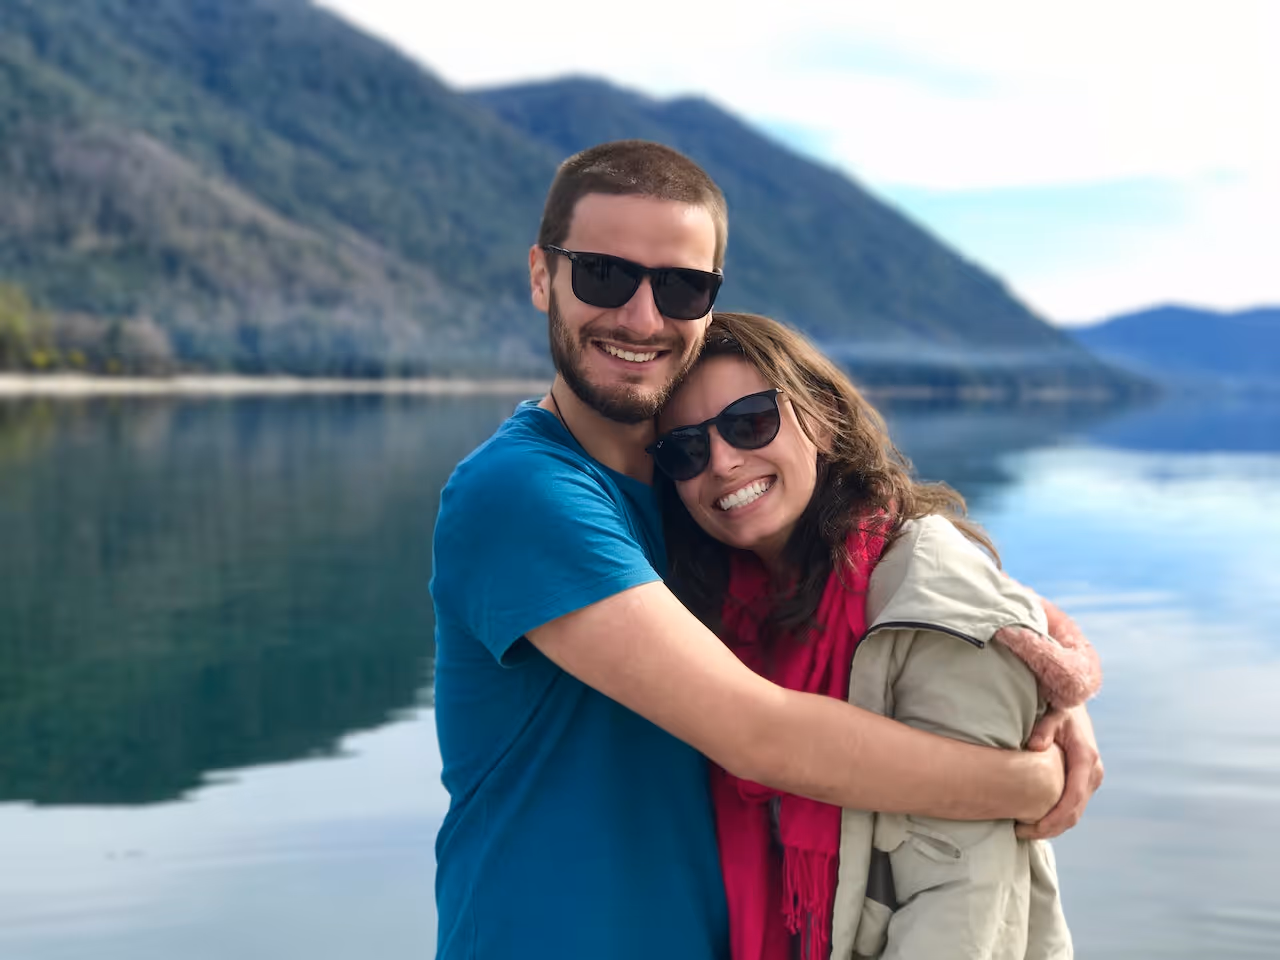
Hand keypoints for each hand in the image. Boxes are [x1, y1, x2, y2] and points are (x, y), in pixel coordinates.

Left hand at [1016, 704, 1103, 839]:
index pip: (1073, 798)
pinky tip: (1036, 820)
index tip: (1032, 828)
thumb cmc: (1059, 708)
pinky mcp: (1085, 780)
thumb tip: (1036, 747)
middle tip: (1020, 833)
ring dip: (1053, 826)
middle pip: (1074, 812)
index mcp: (1086, 759)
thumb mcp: (1052, 714)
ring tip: (1025, 831)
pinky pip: (1072, 805)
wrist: (1074, 704)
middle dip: (1050, 828)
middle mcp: (1093, 772)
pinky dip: (1057, 817)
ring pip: (1075, 813)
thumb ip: (1044, 729)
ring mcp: (1091, 778)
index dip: (1054, 818)